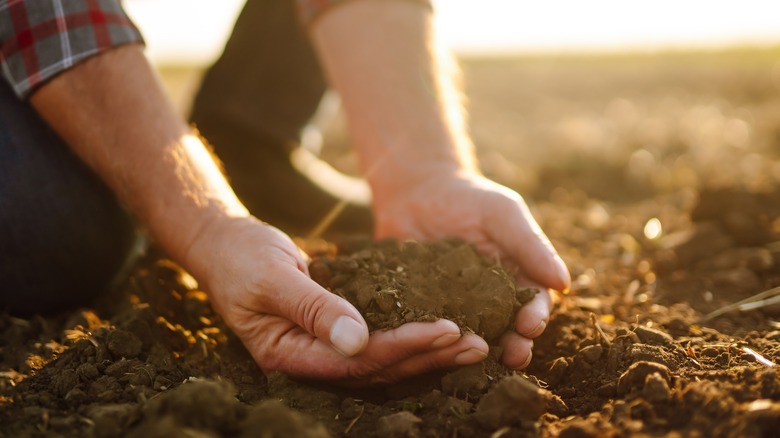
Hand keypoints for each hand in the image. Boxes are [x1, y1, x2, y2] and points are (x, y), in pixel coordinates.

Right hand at [184, 215, 487, 383]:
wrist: (225, 245)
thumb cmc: (242, 257)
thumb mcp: (273, 276)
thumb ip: (313, 309)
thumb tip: (357, 342)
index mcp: (288, 356)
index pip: (357, 362)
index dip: (403, 347)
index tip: (446, 329)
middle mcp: (309, 362)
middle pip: (378, 370)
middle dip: (429, 357)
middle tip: (478, 345)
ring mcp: (323, 351)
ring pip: (384, 361)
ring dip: (429, 354)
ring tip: (474, 345)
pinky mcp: (335, 334)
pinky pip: (379, 343)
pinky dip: (412, 338)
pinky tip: (445, 332)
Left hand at [372, 170, 570, 368]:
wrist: (417, 190)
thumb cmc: (469, 198)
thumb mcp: (503, 213)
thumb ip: (531, 245)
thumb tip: (563, 283)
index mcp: (516, 279)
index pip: (533, 305)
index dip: (535, 318)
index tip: (530, 326)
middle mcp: (488, 301)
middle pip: (506, 330)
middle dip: (514, 345)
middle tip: (513, 357)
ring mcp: (455, 308)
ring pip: (470, 335)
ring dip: (476, 349)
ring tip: (476, 355)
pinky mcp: (422, 308)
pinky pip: (429, 326)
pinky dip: (433, 336)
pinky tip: (432, 343)